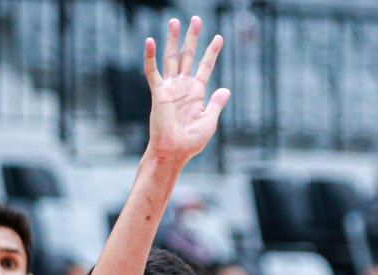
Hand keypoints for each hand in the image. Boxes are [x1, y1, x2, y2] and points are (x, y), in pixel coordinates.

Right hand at [143, 17, 230, 164]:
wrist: (175, 151)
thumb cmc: (191, 141)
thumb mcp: (209, 121)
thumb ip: (216, 104)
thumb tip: (226, 89)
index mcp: (196, 92)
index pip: (205, 66)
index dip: (212, 52)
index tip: (219, 37)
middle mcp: (183, 86)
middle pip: (187, 56)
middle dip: (192, 38)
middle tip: (196, 19)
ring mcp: (170, 88)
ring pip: (171, 58)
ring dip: (173, 40)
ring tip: (175, 21)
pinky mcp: (159, 93)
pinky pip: (152, 72)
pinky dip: (150, 56)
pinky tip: (151, 41)